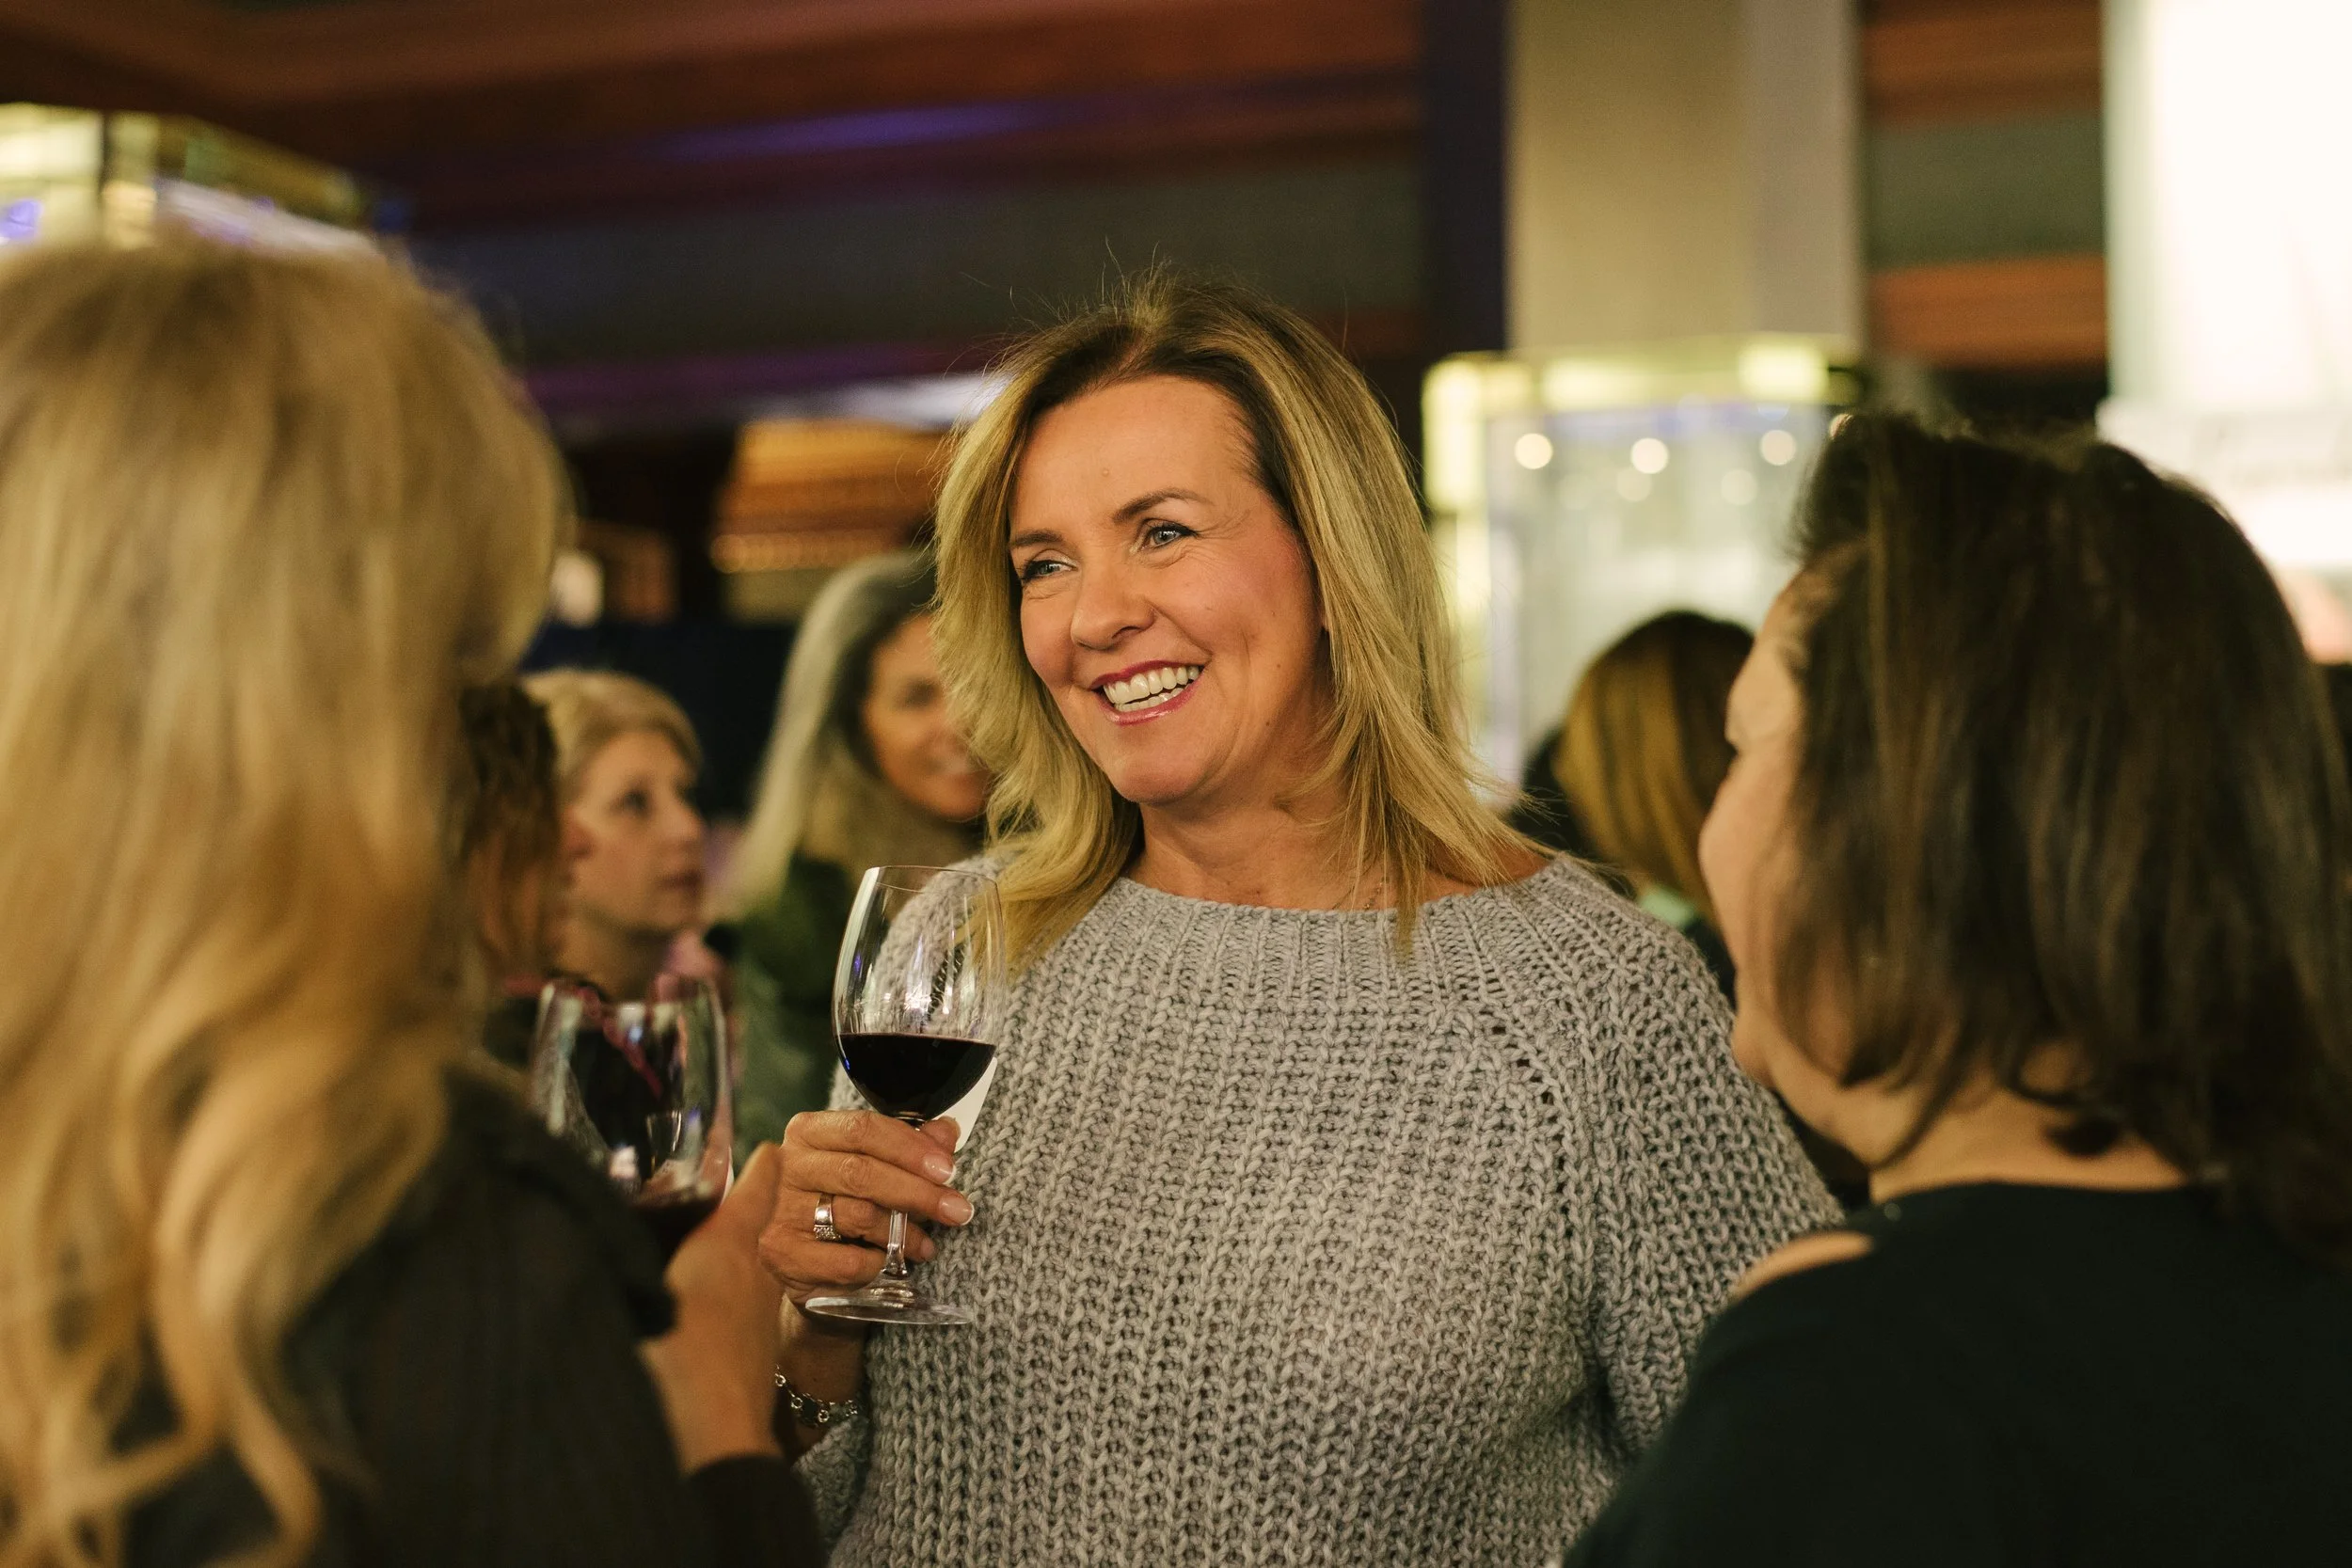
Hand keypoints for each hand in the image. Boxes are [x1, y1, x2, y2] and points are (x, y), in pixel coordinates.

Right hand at [642, 1143, 787, 1469]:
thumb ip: (619, 1258)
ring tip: (690, 1260)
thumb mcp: (638, 1294)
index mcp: (729, 1243)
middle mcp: (756, 1273)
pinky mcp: (758, 1358)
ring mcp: (762, 1318)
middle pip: (754, 1229)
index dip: (760, 1165)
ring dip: (728, 1264)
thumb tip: (587, 1232)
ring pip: (750, 1274)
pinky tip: (692, 1321)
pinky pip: (742, 1314)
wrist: (714, 1442)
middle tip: (701, 1201)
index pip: (758, 1187)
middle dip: (734, 1215)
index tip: (765, 1148)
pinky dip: (724, 1307)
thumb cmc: (673, 1357)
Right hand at [759, 1110, 966, 1307]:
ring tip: (926, 1244)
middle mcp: (788, 1166)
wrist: (806, 1264)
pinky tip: (889, 1264)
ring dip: (904, 1233)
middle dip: (918, 1192)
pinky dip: (877, 1263)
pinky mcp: (782, 1253)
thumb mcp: (876, 1168)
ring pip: (858, 1215)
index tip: (947, 1169)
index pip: (863, 1128)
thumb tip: (947, 1132)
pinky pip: (846, 1260)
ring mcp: (782, 1210)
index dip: (910, 1148)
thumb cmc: (845, 1204)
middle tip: (956, 1209)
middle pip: (861, 1172)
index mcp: (809, 1132)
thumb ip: (910, 1146)